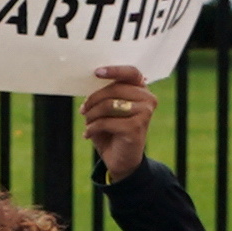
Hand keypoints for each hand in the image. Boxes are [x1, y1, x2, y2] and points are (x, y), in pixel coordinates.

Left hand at [79, 64, 155, 187]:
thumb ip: (105, 94)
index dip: (114, 70)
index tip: (96, 72)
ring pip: (109, 104)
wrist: (121, 160)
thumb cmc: (112, 131)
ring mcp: (144, 113)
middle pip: (114, 89)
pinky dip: (92, 128)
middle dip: (93, 99)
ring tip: (88, 123)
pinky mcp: (136, 128)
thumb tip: (92, 81)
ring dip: (92, 115)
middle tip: (83, 110)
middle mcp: (147, 99)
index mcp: (141, 90)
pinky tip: (88, 134)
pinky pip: (106, 122)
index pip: (131, 72)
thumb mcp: (107, 109)